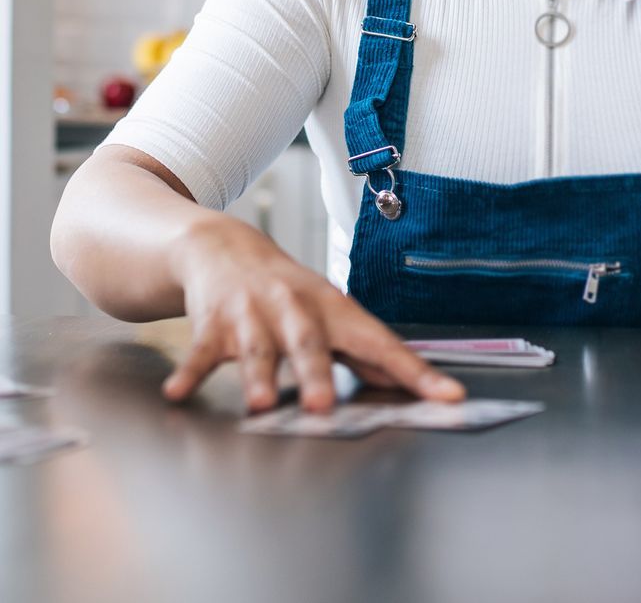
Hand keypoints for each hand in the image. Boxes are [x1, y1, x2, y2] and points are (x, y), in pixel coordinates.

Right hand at [164, 218, 463, 413]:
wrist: (224, 249)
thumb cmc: (288, 293)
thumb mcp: (331, 315)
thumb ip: (364, 351)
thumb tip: (409, 381)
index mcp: (337, 311)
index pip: (383, 344)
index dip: (416, 372)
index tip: (447, 396)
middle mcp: (298, 310)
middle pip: (312, 343)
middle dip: (317, 373)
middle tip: (323, 406)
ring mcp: (254, 315)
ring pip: (258, 349)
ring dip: (256, 376)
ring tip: (257, 405)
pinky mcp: (213, 322)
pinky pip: (201, 350)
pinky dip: (191, 370)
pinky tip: (180, 391)